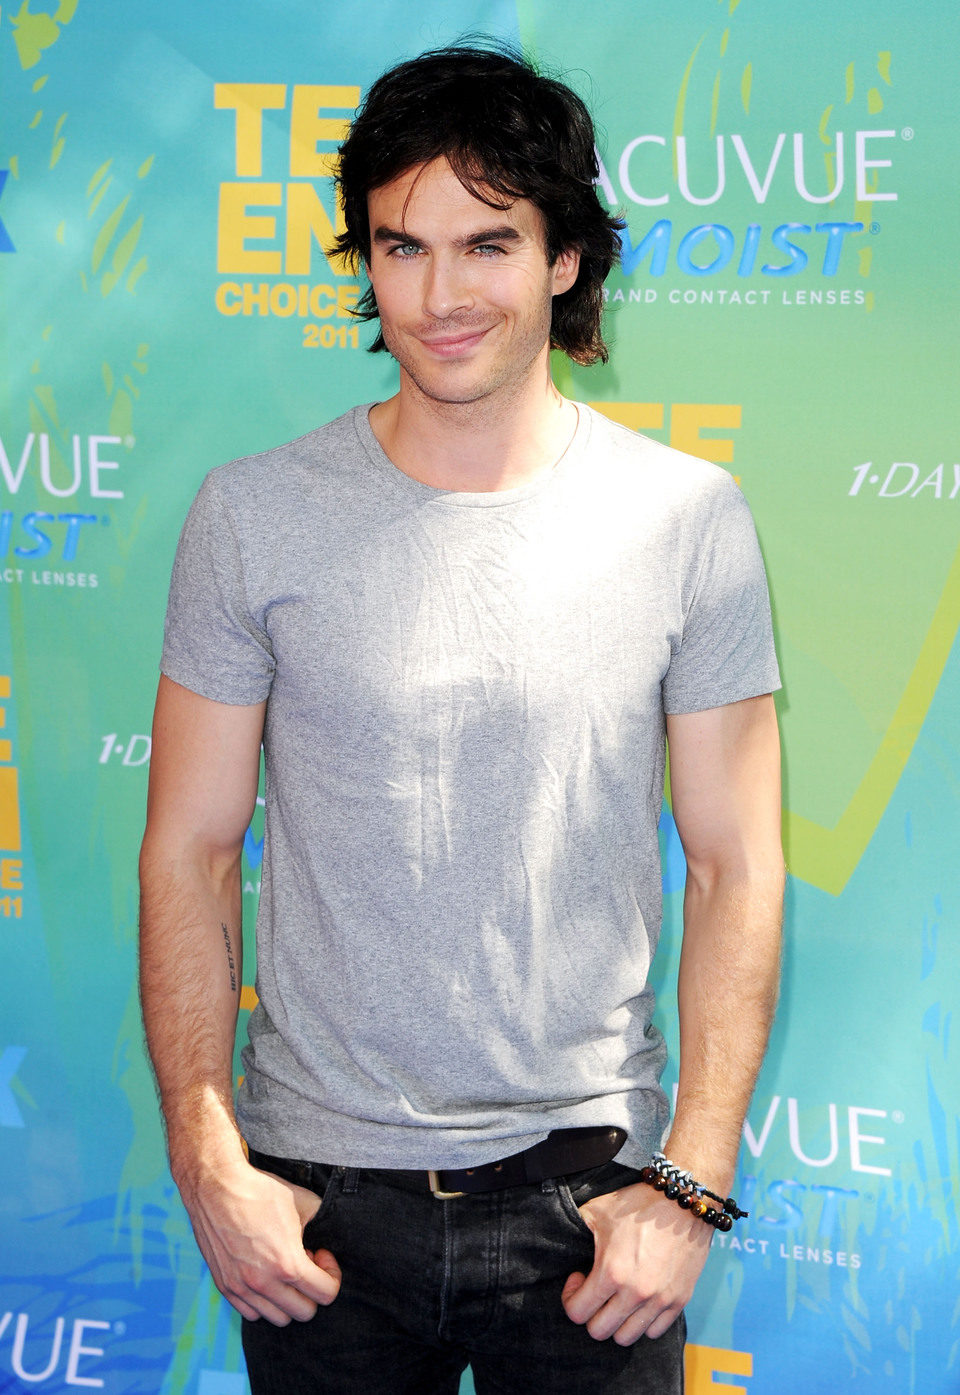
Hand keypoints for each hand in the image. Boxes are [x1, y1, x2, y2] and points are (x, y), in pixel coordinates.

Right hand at [182, 1157, 341, 1324]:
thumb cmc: (260, 1191)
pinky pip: (251, 1313)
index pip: (326, 1294)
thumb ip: (319, 1226)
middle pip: (303, 1312)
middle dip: (312, 1290)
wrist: (217, 1186)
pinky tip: (264, 1273)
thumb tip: (324, 1237)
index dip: (331, 1274)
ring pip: (277, 1318)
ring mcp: (241, 1288)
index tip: (321, 1254)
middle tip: (304, 1262)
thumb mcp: (303, 1202)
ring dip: (288, 1298)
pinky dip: (264, 1301)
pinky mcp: (224, 1286)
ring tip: (282, 1268)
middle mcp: (263, 1284)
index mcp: (287, 1264)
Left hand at [561, 1182, 711, 1344]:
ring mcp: (659, 1301)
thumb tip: (562, 1240)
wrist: (684, 1200)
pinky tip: (639, 1300)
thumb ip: (576, 1228)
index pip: (577, 1313)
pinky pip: (654, 1332)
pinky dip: (643, 1322)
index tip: (578, 1278)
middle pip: (600, 1331)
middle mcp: (635, 1294)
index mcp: (611, 1273)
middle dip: (591, 1313)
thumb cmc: (639, 1203)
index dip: (571, 1297)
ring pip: (626, 1337)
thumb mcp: (597, 1210)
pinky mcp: (679, 1301)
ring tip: (617, 1297)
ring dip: (616, 1321)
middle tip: (595, 1290)